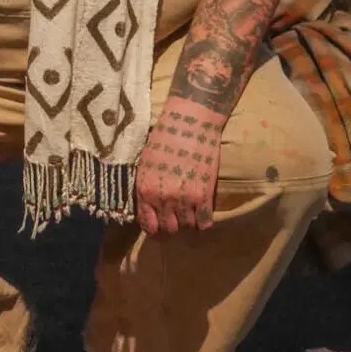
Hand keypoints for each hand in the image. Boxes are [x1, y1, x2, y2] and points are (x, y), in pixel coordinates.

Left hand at [135, 102, 224, 235]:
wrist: (190, 122)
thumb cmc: (164, 137)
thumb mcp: (145, 162)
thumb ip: (145, 186)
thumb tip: (148, 205)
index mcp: (145, 189)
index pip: (148, 225)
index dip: (154, 228)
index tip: (159, 226)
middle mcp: (163, 198)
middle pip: (169, 229)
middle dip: (172, 225)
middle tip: (176, 216)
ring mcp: (184, 199)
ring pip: (187, 227)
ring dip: (188, 221)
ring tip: (190, 210)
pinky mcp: (204, 195)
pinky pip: (205, 223)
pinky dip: (204, 222)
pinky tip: (203, 212)